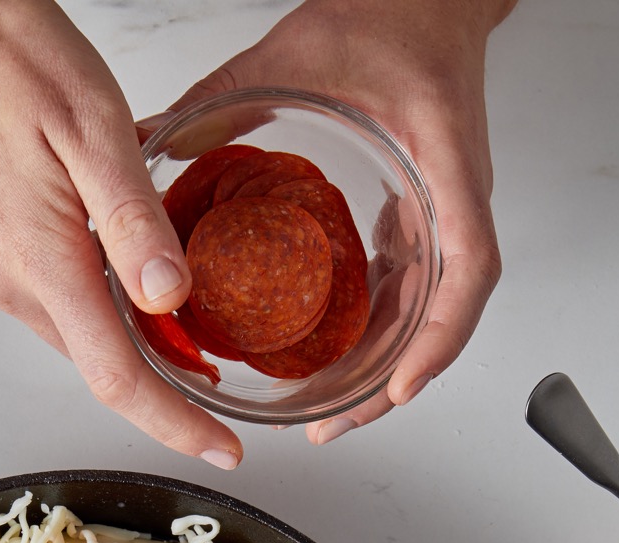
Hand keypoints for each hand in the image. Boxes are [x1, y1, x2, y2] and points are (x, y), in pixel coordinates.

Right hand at [0, 0, 242, 468]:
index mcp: (38, 261)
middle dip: (159, 377)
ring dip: (119, 326)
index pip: (118, 379)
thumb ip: (134, 222)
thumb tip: (171, 298)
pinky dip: (82, 289)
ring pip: (70, 324)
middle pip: (97, 359)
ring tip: (168, 297)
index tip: (222, 451)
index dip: (176, 425)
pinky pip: (39, 291)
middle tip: (215, 368)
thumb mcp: (94, 125)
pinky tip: (102, 246)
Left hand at [157, 0, 517, 444]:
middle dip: (394, 381)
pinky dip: (381, 331)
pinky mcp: (429, 212)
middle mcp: (455, 196)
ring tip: (331, 413)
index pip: (468, 267)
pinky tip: (337, 354)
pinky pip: (416, 289)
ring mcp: (446, 209)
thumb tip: (150, 144)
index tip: (400, 385)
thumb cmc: (391, 11)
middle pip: (445, 315)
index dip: (437, 338)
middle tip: (334, 425)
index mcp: (442, 161)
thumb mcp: (293, 54)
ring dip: (387, 368)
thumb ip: (220, 100)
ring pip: (431, 313)